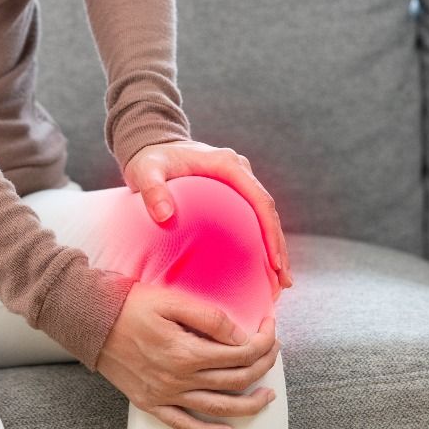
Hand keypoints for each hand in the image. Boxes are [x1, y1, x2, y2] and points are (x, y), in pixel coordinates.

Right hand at [96, 281, 281, 428]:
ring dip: (249, 404)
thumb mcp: (171, 300)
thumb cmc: (130, 305)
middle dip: (262, 365)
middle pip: (235, 379)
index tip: (270, 328)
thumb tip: (240, 335)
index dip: (262, 341)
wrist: (90, 321)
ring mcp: (165, 394)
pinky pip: (184, 426)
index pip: (239, 353)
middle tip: (273, 352)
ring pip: (218, 407)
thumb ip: (209, 318)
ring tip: (267, 397)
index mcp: (186, 351)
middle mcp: (178, 378)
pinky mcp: (151, 404)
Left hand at [124, 140, 293, 291]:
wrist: (151, 146)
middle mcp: (239, 170)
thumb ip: (152, 191)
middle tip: (283, 282)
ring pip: (264, 215)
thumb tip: (163, 216)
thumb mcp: (145, 171)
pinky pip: (251, 217)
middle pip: (269, 211)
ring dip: (274, 246)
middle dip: (279, 247)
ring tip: (278, 282)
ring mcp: (238, 180)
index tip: (275, 263)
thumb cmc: (148, 159)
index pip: (260, 200)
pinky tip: (259, 267)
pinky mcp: (233, 190)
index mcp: (227, 164)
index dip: (271, 232)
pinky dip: (259, 240)